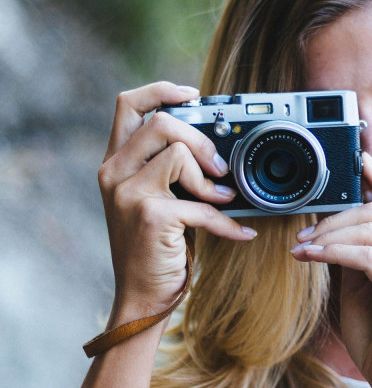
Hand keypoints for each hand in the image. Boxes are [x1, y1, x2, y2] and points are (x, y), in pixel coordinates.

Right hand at [98, 82, 256, 325]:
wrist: (141, 297)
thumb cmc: (155, 246)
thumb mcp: (153, 198)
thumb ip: (168, 167)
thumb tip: (215, 144)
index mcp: (115, 162)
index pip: (128, 104)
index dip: (161, 90)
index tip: (193, 94)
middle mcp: (114, 173)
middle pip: (161, 122)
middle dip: (201, 139)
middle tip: (220, 167)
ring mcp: (128, 194)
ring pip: (179, 154)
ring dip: (211, 179)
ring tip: (223, 199)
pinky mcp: (151, 217)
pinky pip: (200, 204)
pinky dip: (227, 221)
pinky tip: (241, 231)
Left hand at [290, 151, 371, 387]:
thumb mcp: (357, 291)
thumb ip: (350, 259)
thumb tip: (325, 229)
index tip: (356, 160)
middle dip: (334, 214)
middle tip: (302, 233)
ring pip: (371, 228)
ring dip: (328, 233)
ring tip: (301, 248)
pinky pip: (368, 257)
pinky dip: (334, 251)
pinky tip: (310, 257)